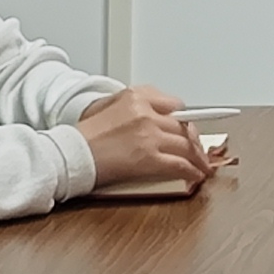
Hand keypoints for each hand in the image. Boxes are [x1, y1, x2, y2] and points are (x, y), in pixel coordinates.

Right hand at [80, 84, 215, 191]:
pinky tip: (195, 176)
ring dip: (198, 158)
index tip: (189, 128)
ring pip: (186, 146)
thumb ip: (134, 104)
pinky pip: (180, 164)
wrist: (71, 153)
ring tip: (202, 166)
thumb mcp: (107, 104)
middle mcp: (146, 113)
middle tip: (199, 150)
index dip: (184, 121)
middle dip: (194, 141)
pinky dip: (192, 171)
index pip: (174, 105)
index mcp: (136, 96)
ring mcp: (150, 135)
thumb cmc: (84, 134)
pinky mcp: (149, 158)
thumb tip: (157, 113)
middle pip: (184, 127)